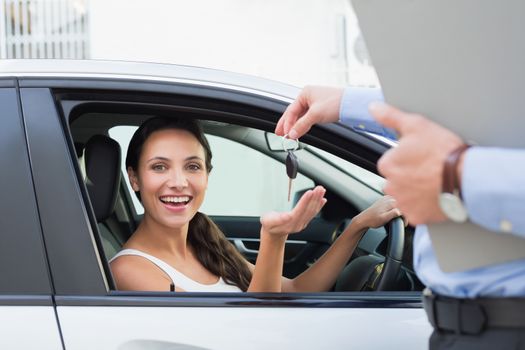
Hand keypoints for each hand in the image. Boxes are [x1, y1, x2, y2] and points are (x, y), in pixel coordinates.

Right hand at [260, 186, 326, 236]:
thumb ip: (277, 219)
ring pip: (312, 211)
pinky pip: (313, 213)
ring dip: (318, 200)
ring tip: (321, 190)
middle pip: (308, 210)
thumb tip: (287, 216)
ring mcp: (302, 223)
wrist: (273, 234)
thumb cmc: (269, 224)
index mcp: (289, 223)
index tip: (310, 192)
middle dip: (314, 198)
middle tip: (319, 188)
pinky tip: (322, 200)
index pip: (299, 210)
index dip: (305, 201)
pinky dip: (319, 205)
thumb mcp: (267, 221)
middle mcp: (298, 224)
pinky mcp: (304, 221)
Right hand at [275, 86, 343, 138]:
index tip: (284, 133)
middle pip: (294, 112)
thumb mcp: (315, 114)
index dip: (287, 123)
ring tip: (289, 134)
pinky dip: (303, 124)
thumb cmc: (336, 102)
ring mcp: (315, 102)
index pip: (291, 110)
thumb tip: (292, 134)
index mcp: (305, 93)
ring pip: (301, 115)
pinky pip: (308, 117)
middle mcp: (309, 96)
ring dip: (295, 125)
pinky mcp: (321, 108)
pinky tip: (300, 130)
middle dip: (287, 124)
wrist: (352, 103)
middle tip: (279, 133)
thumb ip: (302, 125)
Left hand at [354, 195, 402, 229]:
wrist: (364, 219)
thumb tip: (400, 211)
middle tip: (402, 222)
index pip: (405, 207)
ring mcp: (387, 198)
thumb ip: (393, 214)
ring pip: (400, 203)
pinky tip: (394, 213)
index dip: (407, 217)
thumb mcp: (384, 219)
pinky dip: (397, 207)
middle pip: (403, 204)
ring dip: (402, 210)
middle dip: (405, 213)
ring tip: (399, 218)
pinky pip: (395, 202)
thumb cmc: (372, 220)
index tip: (404, 224)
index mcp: (390, 202)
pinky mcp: (385, 200)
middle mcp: (389, 198)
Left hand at [370, 102, 463, 224]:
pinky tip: (435, 196)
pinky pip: (416, 211)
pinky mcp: (415, 217)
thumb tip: (373, 107)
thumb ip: (391, 117)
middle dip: (409, 177)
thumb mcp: (416, 125)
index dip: (407, 159)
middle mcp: (390, 186)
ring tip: (434, 183)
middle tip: (429, 171)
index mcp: (387, 165)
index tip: (421, 158)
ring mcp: (402, 203)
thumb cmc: (442, 152)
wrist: (466, 177)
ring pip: (406, 196)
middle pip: (397, 180)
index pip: (391, 162)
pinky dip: (424, 206)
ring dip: (415, 192)